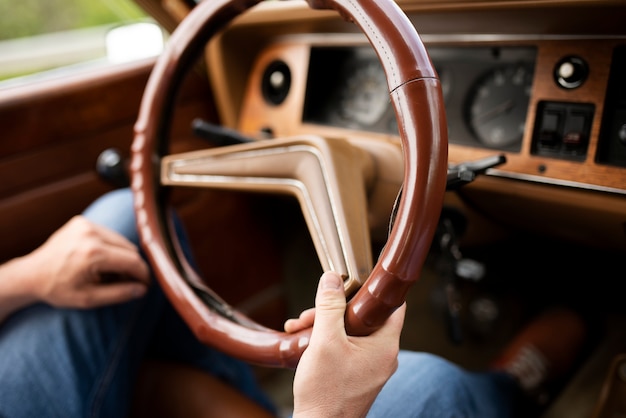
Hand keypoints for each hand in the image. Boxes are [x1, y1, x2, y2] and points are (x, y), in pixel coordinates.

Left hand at [29, 215, 149, 307]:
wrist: (30, 274)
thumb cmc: (57, 289)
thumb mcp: (88, 299)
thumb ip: (119, 294)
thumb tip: (143, 290)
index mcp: (93, 253)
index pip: (132, 261)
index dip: (143, 275)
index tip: (146, 285)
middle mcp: (91, 234)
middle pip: (130, 249)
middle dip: (133, 266)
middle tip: (128, 282)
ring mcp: (85, 224)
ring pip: (121, 240)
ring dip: (123, 256)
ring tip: (112, 273)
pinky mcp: (82, 221)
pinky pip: (109, 234)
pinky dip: (111, 247)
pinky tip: (101, 261)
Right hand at [288, 272, 405, 417]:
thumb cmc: (326, 393)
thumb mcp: (325, 341)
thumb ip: (329, 306)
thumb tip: (332, 278)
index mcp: (385, 345)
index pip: (392, 304)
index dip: (375, 287)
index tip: (356, 277)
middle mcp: (383, 355)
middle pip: (364, 316)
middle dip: (333, 309)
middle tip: (310, 314)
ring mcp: (370, 367)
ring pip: (351, 332)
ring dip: (325, 325)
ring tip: (299, 328)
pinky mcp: (357, 375)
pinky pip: (346, 347)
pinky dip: (327, 341)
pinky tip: (303, 341)